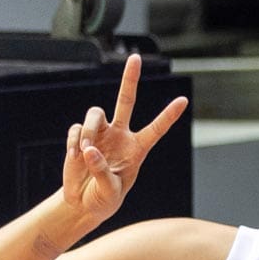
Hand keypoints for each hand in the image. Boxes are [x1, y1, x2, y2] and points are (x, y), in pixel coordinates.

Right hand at [61, 53, 187, 228]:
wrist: (82, 202)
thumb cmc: (104, 199)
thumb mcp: (110, 193)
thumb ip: (102, 172)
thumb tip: (90, 149)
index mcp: (137, 149)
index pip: (156, 129)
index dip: (168, 115)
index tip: (184, 100)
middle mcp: (120, 135)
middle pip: (126, 100)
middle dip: (130, 78)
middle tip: (134, 57)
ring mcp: (100, 133)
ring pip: (94, 113)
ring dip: (89, 131)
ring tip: (85, 153)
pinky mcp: (80, 136)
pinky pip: (76, 129)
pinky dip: (74, 142)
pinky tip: (75, 156)